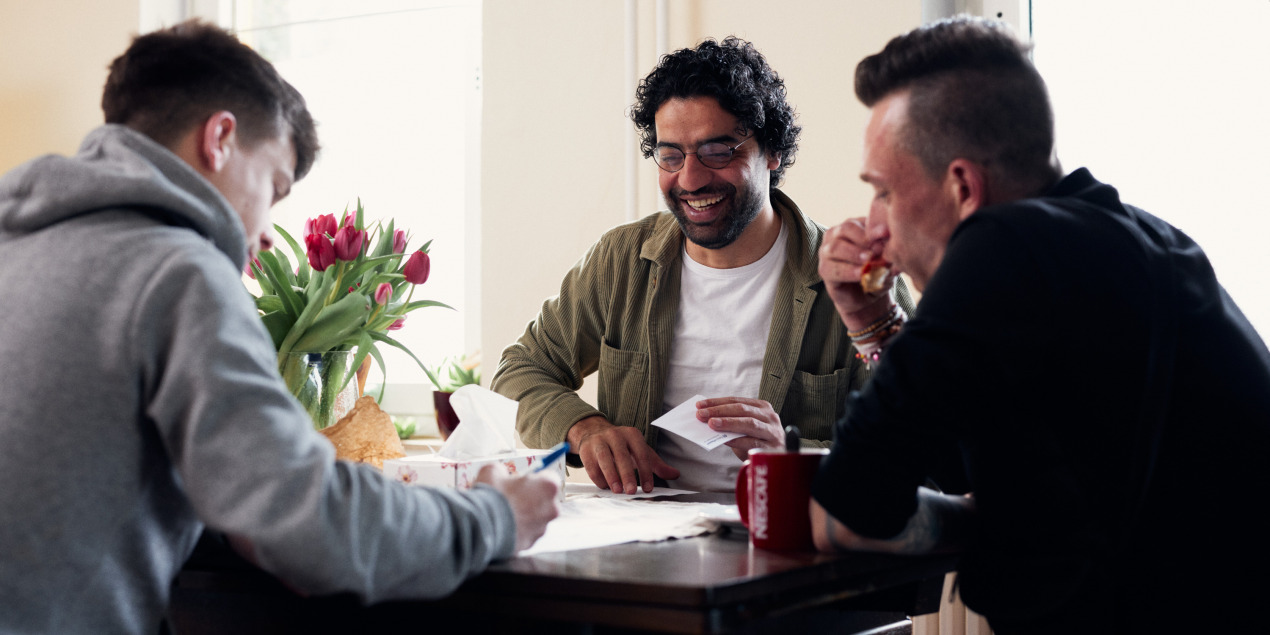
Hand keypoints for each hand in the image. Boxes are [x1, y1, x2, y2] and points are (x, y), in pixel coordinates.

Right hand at [475, 464, 560, 552]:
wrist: (481, 528)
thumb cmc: (490, 498)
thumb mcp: (492, 471)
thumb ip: (503, 471)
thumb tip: (500, 474)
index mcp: (547, 486)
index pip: (550, 476)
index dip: (534, 477)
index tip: (524, 479)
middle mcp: (551, 508)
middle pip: (544, 499)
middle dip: (530, 497)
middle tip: (511, 496)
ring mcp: (542, 527)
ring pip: (536, 517)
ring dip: (524, 514)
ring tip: (503, 513)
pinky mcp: (531, 542)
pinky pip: (527, 532)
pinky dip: (517, 529)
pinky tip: (502, 526)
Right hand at [566, 415, 680, 493]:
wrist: (594, 432)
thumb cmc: (622, 446)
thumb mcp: (640, 451)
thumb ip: (656, 464)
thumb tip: (675, 474)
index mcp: (632, 434)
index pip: (641, 454)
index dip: (645, 472)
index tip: (648, 488)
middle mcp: (615, 435)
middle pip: (622, 456)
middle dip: (627, 475)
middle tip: (631, 491)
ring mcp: (599, 441)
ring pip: (605, 459)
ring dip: (611, 476)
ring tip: (617, 490)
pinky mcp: (586, 450)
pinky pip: (592, 465)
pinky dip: (599, 478)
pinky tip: (605, 487)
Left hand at [695, 397, 785, 459]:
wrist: (776, 461)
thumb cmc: (757, 443)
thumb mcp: (744, 429)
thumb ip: (731, 423)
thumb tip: (708, 419)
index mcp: (762, 407)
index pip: (736, 400)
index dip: (717, 402)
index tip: (699, 405)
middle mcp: (769, 416)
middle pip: (742, 409)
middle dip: (719, 411)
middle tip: (701, 414)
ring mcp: (772, 431)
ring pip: (749, 423)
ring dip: (728, 422)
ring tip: (711, 423)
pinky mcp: (772, 447)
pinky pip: (752, 442)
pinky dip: (737, 440)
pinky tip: (724, 440)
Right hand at [818, 218, 893, 327]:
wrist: (866, 295)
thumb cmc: (878, 271)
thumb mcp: (887, 260)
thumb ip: (889, 253)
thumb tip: (893, 251)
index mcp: (853, 226)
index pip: (861, 221)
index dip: (873, 228)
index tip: (886, 234)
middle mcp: (836, 235)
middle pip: (845, 229)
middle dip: (862, 239)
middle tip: (878, 249)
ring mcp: (827, 252)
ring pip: (835, 247)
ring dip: (854, 254)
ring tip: (868, 261)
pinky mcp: (824, 270)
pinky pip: (833, 268)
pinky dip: (848, 271)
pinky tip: (861, 274)